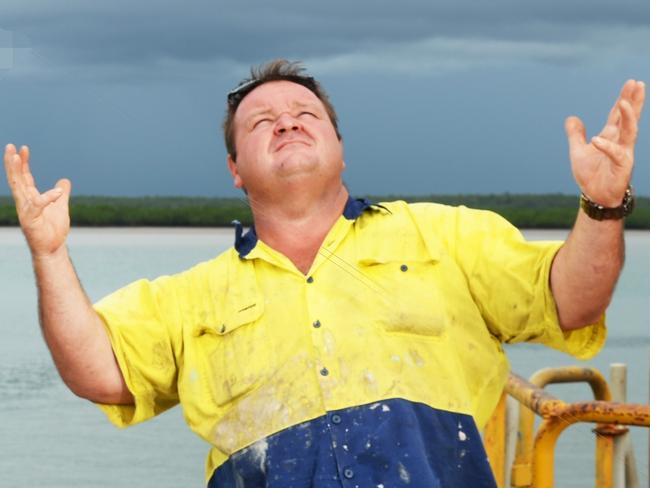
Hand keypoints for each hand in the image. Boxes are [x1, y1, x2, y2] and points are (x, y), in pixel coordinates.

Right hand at [3, 144, 71, 256]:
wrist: (53, 249)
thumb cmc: (53, 229)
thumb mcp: (60, 206)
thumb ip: (61, 194)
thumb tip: (64, 181)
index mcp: (30, 198)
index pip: (24, 177)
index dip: (23, 163)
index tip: (23, 148)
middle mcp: (25, 202)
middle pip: (16, 179)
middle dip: (13, 162)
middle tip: (10, 146)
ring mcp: (26, 211)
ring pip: (18, 188)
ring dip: (17, 171)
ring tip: (16, 157)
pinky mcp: (31, 220)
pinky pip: (38, 205)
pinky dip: (47, 198)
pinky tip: (57, 192)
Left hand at [565, 79, 644, 206]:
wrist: (595, 197)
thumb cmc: (591, 175)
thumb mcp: (578, 151)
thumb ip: (576, 135)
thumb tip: (572, 117)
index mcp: (611, 137)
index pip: (618, 115)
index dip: (623, 99)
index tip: (630, 83)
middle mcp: (620, 142)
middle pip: (629, 118)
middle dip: (633, 101)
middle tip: (637, 83)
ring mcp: (624, 153)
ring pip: (629, 132)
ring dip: (628, 117)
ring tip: (624, 103)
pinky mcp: (623, 167)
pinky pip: (615, 154)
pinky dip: (606, 146)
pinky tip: (596, 139)